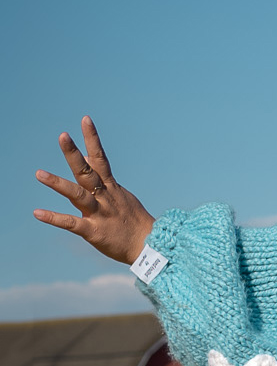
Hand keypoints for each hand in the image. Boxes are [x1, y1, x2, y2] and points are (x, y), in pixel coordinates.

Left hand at [33, 116, 154, 265]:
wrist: (149, 246)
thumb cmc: (132, 220)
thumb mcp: (119, 193)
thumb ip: (101, 176)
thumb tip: (87, 155)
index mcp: (111, 187)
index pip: (100, 158)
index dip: (92, 138)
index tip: (85, 119)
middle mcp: (105, 197)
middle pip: (88, 172)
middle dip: (74, 154)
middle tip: (63, 136)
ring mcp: (100, 213)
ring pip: (78, 195)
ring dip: (58, 184)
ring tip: (39, 174)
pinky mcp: (94, 232)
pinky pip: (72, 223)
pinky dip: (55, 218)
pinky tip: (37, 213)